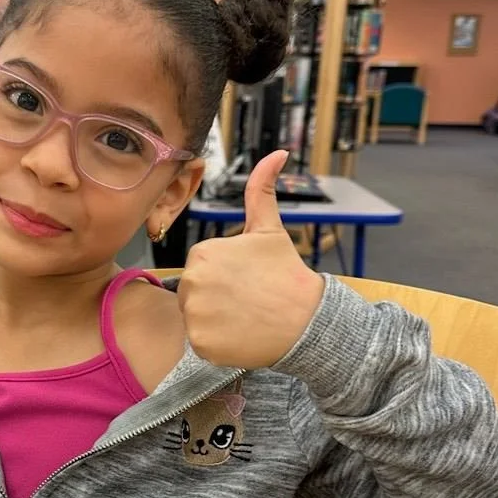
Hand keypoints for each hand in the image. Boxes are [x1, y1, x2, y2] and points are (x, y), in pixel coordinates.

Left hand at [178, 150, 324, 369]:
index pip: (200, 270)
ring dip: (215, 321)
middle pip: (193, 295)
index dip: (223, 278)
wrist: (306, 320)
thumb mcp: (270, 229)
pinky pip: (201, 343)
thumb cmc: (286, 274)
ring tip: (244, 317)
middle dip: (215, 299)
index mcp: (201, 253)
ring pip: (196, 319)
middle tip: (246, 301)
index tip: (246, 281)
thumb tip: (276, 152)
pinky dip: (217, 343)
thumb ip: (261, 190)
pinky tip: (240, 335)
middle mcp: (191, 282)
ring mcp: (194, 315)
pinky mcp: (200, 344)